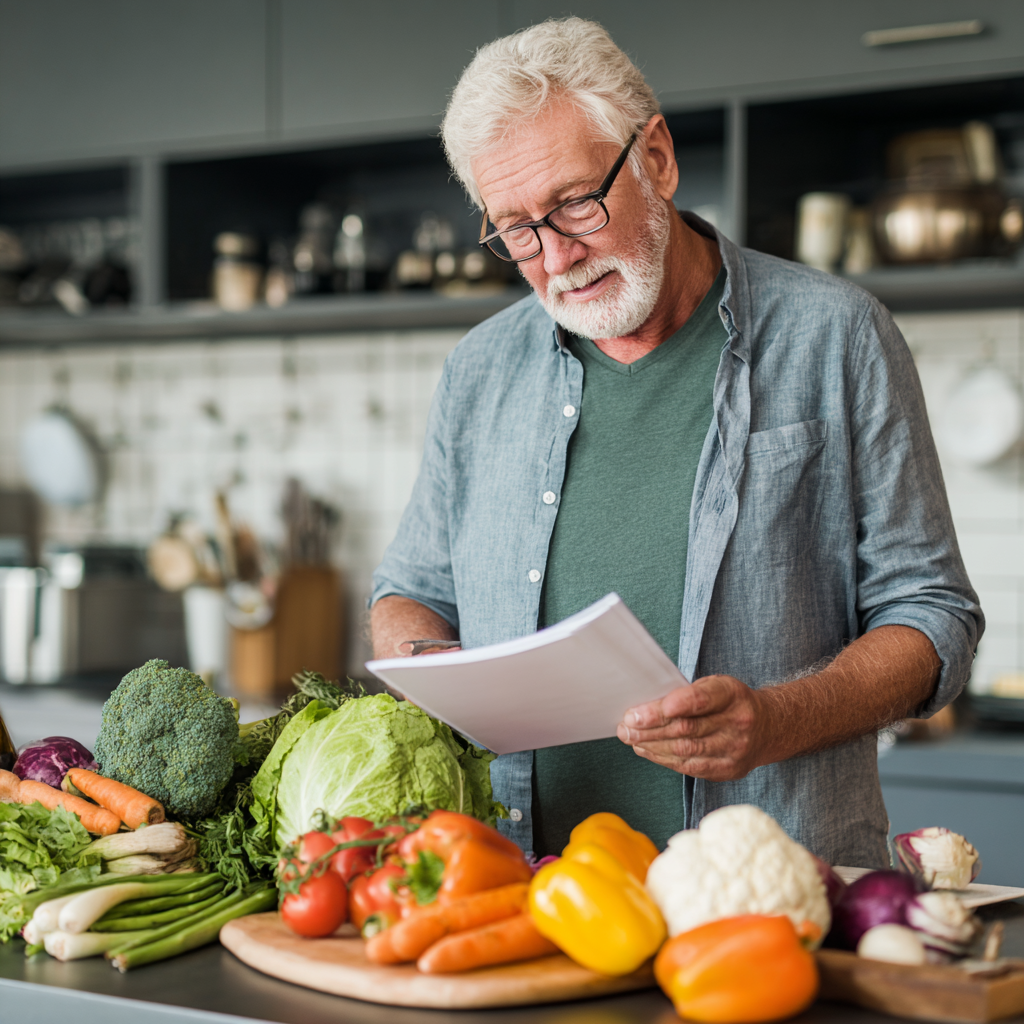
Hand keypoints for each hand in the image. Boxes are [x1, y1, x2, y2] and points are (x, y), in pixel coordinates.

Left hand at [616, 675, 767, 780]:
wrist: (768, 728)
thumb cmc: (731, 702)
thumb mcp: (717, 686)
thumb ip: (688, 694)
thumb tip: (645, 705)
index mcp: (733, 695)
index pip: (701, 699)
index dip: (673, 705)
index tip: (643, 710)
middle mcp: (738, 723)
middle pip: (687, 728)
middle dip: (650, 727)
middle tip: (626, 724)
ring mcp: (735, 750)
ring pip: (685, 750)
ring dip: (651, 745)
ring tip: (630, 737)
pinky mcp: (728, 770)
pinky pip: (689, 766)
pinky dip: (663, 758)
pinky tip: (646, 750)